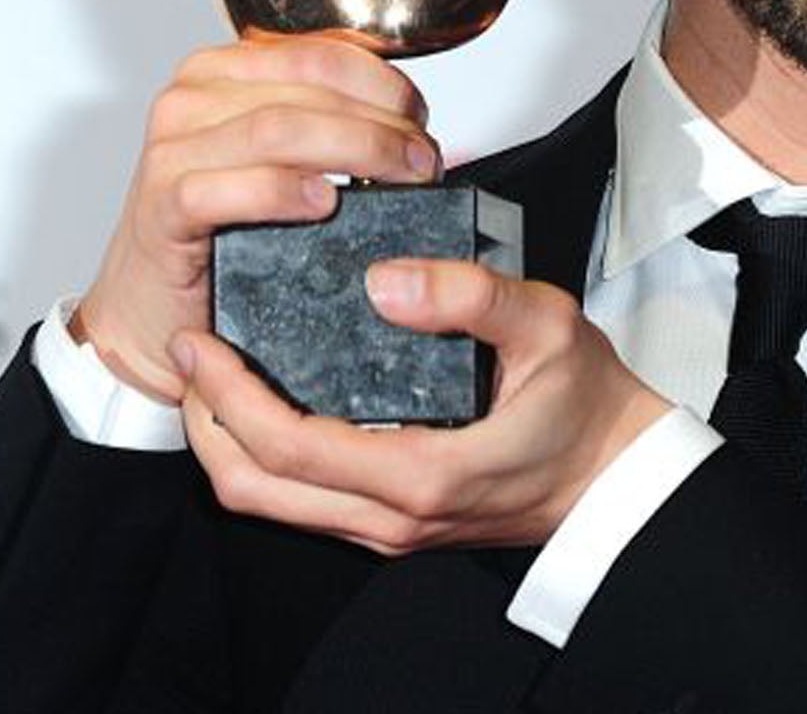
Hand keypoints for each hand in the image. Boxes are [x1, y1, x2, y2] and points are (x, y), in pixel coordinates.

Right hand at [76, 36, 437, 403]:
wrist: (148, 307)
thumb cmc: (215, 232)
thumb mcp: (274, 162)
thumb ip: (323, 126)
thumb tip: (408, 126)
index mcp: (221, 74)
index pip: (319, 53)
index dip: (382, 82)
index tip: (419, 118)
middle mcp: (191, 100)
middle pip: (308, 90)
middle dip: (381, 123)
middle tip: (422, 160)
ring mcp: (171, 150)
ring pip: (278, 129)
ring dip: (353, 150)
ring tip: (397, 179)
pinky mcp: (162, 204)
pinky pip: (226, 188)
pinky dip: (282, 192)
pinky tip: (324, 204)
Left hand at [174, 259, 672, 552]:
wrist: (617, 472)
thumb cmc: (587, 405)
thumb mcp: (546, 324)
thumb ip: (469, 295)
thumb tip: (390, 280)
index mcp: (421, 473)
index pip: (286, 446)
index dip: (229, 394)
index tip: (203, 340)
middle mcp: (393, 514)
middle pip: (255, 488)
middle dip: (205, 419)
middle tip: (190, 351)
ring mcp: (389, 526)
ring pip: (271, 503)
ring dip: (228, 442)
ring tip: (214, 374)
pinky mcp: (392, 520)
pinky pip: (302, 501)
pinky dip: (265, 456)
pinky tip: (269, 402)